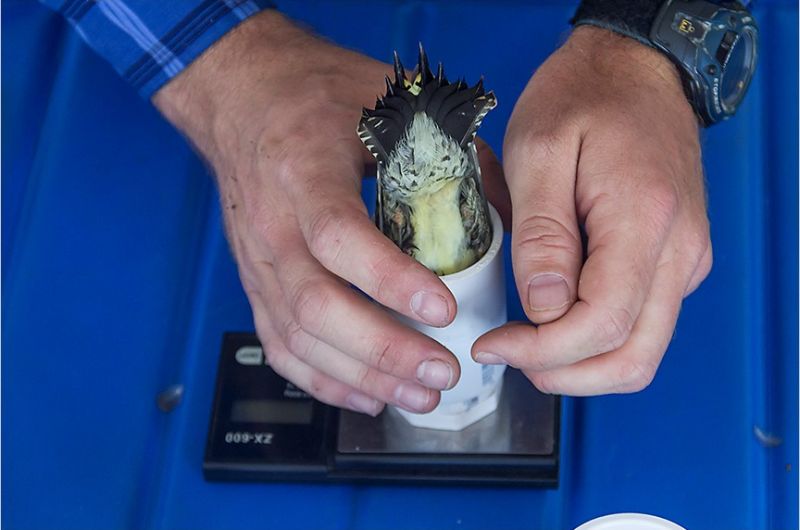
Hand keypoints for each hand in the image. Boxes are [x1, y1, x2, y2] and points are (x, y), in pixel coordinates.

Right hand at [154, 12, 510, 414]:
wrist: (240, 96)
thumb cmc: (312, 95)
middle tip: (443, 369)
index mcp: (303, 172)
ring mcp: (259, 260)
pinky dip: (324, 380)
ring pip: (299, 337)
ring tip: (420, 393)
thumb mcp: (386, 104)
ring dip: (362, 376)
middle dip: (383, 350)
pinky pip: (281, 346)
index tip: (443, 308)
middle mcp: (273, 224)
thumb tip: (503, 211)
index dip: (390, 281)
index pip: (339, 238)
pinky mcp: (256, 283)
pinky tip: (368, 394)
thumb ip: (446, 151)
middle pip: (315, 306)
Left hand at [473, 26, 711, 394]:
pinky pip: (641, 324)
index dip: (542, 352)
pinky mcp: (676, 262)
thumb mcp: (538, 152)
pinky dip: (595, 340)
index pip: (601, 325)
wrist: (635, 69)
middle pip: (633, 359)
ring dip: (580, 365)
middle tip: (507, 355)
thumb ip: (542, 235)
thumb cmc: (582, 97)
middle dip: (563, 375)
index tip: (492, 345)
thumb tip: (543, 309)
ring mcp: (685, 261)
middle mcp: (680, 253)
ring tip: (524, 342)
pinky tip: (552, 316)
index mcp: (644, 222)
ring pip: (640, 352)